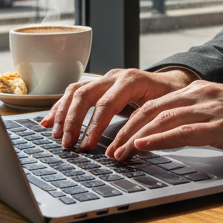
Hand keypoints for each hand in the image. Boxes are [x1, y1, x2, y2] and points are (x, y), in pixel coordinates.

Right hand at [41, 68, 194, 148]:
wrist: (173, 83)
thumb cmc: (169, 98)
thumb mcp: (163, 110)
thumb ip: (145, 124)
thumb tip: (127, 146)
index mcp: (132, 80)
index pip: (106, 103)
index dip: (94, 127)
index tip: (86, 146)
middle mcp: (115, 76)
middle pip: (86, 94)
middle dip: (73, 120)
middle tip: (67, 143)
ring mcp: (105, 78)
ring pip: (76, 91)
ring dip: (63, 114)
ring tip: (56, 135)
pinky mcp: (98, 84)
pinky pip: (74, 92)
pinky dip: (60, 107)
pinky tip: (49, 121)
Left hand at [104, 80, 222, 159]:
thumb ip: (201, 120)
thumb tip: (176, 136)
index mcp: (201, 91)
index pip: (155, 103)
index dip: (129, 120)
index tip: (114, 137)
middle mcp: (201, 95)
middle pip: (150, 109)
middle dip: (123, 129)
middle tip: (107, 149)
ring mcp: (211, 108)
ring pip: (161, 118)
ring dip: (134, 137)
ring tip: (117, 153)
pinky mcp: (222, 125)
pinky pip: (183, 131)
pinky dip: (159, 138)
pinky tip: (144, 146)